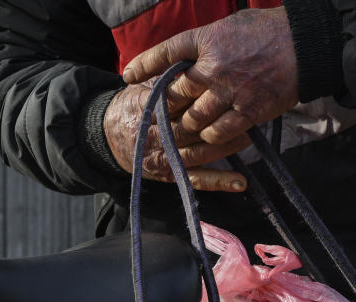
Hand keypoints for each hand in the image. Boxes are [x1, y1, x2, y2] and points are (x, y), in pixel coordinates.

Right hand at [104, 83, 250, 191]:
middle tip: (243, 112)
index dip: (200, 98)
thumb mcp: (145, 86)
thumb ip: (167, 79)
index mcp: (147, 109)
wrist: (107, 136)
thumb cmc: (134, 105)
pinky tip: (240, 182)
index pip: (177, 103)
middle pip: (189, 129)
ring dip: (224, 148)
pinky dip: (218, 182)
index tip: (224, 88)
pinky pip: (195, 179)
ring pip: (196, 154)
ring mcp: (162, 158)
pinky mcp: (169, 175)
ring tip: (248, 136)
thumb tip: (195, 66)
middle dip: (216, 121)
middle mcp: (153, 137)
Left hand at [122, 7, 298, 145]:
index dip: (145, 65)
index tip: (128, 76)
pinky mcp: (250, 111)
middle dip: (166, 108)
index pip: (166, 53)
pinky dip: (211, 137)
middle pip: (176, 95)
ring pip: (195, 119)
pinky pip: (220, 132)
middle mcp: (214, 67)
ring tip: (184, 130)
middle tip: (160, 117)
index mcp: (206, 40)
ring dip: (187, 127)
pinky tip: (209, 136)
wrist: (305, 44)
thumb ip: (206, 43)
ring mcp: (231, 92)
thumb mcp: (230, 26)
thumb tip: (188, 56)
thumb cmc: (269, 30)